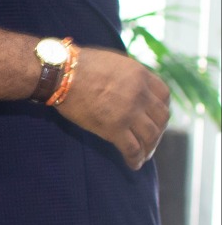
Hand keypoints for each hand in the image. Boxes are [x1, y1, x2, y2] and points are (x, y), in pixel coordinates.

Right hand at [57, 47, 168, 169]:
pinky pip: (132, 149)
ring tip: (144, 154)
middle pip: (161, 118)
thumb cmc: (79, 64)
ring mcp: (129, 113)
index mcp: (140, 75)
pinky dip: (136, 159)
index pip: (164, 96)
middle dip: (158, 130)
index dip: (161, 107)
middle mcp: (140, 94)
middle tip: (150, 138)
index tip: (154, 115)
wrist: (60, 74)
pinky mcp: (114, 129)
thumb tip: (130, 85)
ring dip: (150, 147)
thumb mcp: (113, 61)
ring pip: (151, 136)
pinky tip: (133, 164)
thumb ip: (128, 74)